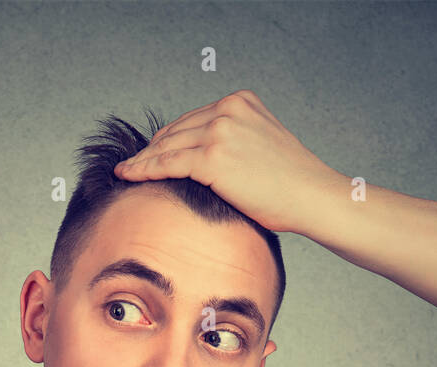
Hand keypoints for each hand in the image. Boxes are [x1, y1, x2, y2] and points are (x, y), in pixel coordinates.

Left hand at [113, 90, 345, 234]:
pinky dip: (144, 169)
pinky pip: (167, 163)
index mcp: (241, 101)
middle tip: (132, 164)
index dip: (167, 138)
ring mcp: (220, 130)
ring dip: (142, 160)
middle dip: (151, 149)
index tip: (150, 152)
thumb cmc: (291, 183)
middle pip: (175, 130)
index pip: (191, 119)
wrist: (311, 196)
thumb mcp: (263, 144)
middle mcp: (228, 109)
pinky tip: (128, 175)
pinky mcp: (212, 156)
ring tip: (125, 171)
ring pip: (167, 146)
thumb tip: (205, 158)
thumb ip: (235, 140)